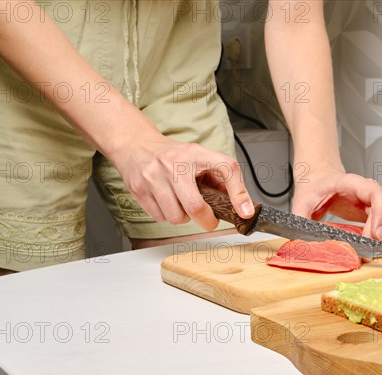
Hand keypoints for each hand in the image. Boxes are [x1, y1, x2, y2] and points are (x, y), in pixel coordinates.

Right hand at [111, 134, 254, 230]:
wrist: (137, 147)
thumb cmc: (174, 157)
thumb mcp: (200, 158)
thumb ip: (220, 178)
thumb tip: (240, 205)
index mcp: (196, 154)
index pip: (226, 169)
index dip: (238, 194)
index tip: (244, 212)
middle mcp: (173, 164)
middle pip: (195, 206)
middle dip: (206, 220)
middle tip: (208, 219)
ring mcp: (154, 177)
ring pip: (176, 217)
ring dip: (183, 217)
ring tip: (181, 203)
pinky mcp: (139, 190)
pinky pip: (160, 218)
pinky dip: (166, 215)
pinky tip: (166, 202)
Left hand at [291, 167, 381, 243]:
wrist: (318, 179)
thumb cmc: (313, 188)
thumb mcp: (302, 201)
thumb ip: (301, 218)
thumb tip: (300, 240)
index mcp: (352, 183)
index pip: (376, 194)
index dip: (381, 214)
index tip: (375, 236)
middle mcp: (367, 191)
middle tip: (374, 251)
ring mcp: (373, 201)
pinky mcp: (374, 211)